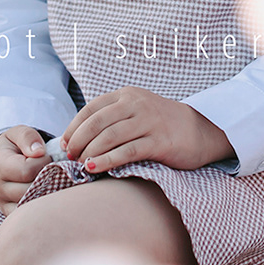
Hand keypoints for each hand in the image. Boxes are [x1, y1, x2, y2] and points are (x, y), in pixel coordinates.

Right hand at [0, 125, 50, 215]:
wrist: (3, 160)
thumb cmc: (15, 145)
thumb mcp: (19, 133)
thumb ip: (28, 138)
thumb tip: (39, 153)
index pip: (27, 170)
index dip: (44, 162)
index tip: (47, 156)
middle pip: (30, 190)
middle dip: (47, 178)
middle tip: (52, 169)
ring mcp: (4, 203)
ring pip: (31, 206)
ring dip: (47, 193)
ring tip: (51, 180)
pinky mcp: (10, 213)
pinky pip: (28, 217)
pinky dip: (41, 207)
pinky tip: (48, 194)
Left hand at [60, 86, 234, 172]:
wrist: (200, 130)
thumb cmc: (161, 125)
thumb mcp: (135, 112)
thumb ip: (112, 119)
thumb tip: (78, 138)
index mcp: (126, 95)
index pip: (91, 109)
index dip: (73, 127)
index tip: (64, 143)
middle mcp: (136, 104)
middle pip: (97, 122)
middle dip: (78, 141)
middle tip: (69, 156)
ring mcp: (148, 121)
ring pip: (109, 136)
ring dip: (89, 152)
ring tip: (80, 165)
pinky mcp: (159, 141)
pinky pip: (127, 151)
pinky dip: (107, 160)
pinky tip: (94, 168)